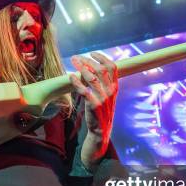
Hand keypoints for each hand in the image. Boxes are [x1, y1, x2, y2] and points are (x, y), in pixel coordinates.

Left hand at [69, 52, 117, 168]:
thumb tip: (92, 68)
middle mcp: (111, 92)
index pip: (112, 67)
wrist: (100, 133)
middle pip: (101, 69)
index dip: (102, 57)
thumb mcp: (107, 97)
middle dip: (87, 60)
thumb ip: (103, 84)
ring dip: (81, 68)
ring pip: (93, 78)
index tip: (91, 53)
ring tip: (73, 62)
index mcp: (115, 88)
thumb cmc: (101, 113)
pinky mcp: (94, 106)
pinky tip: (71, 77)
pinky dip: (77, 82)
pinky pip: (84, 91)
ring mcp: (103, 99)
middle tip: (76, 57)